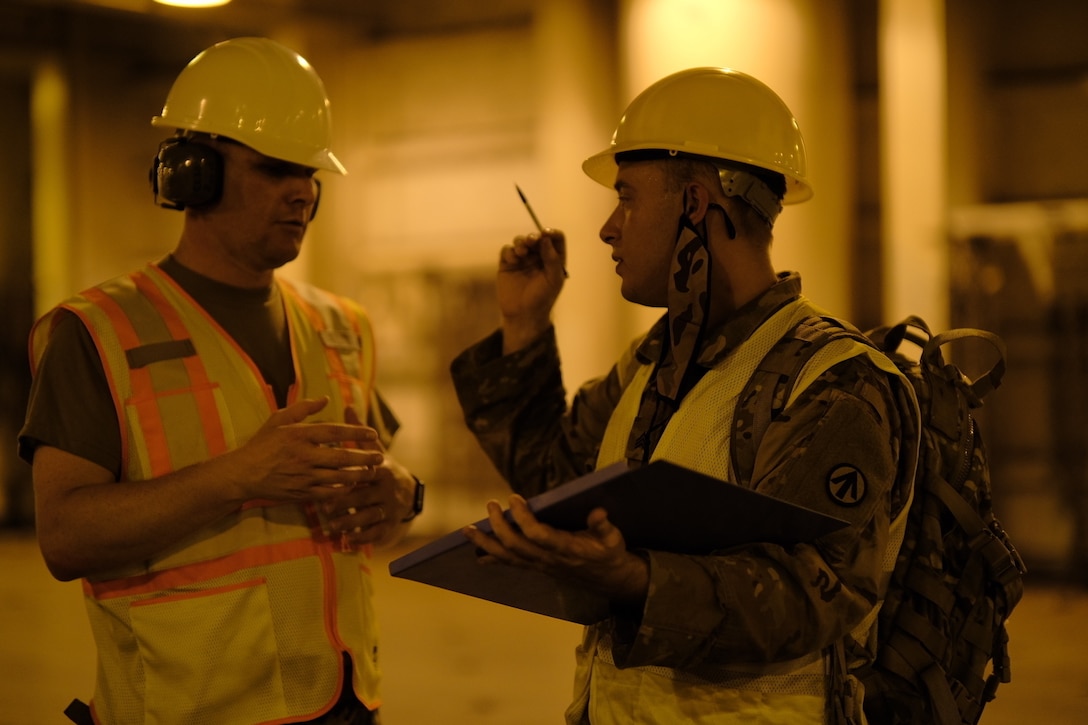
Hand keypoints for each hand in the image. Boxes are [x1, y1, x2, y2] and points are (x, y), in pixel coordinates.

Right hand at [221, 397, 383, 503]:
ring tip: (373, 472)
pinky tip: (353, 485)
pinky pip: (329, 493)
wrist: (243, 474)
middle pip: (343, 456)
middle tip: (380, 456)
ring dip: (359, 475)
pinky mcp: (302, 492)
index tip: (373, 433)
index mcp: (300, 435)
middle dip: (365, 457)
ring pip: (339, 477)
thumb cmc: (262, 444)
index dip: (356, 432)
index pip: (335, 431)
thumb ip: (303, 408)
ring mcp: (303, 476)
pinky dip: (343, 490)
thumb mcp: (279, 419)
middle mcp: (304, 456)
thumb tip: (326, 399)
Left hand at [320, 406, 416, 549]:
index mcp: (382, 471)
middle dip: (345, 504)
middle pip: (364, 497)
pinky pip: (376, 533)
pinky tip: (348, 538)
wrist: (408, 493)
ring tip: (332, 526)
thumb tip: (346, 405)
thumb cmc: (382, 469)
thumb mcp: (375, 450)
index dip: (349, 478)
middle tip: (324, 508)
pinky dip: (362, 537)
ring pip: (368, 517)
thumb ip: (359, 432)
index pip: (365, 474)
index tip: (329, 481)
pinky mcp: (389, 525)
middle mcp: (387, 490)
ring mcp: (389, 509)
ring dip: (350, 523)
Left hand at [462, 494, 648, 605]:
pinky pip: (511, 564)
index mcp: (567, 549)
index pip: (538, 535)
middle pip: (516, 546)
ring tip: (468, 530)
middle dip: (499, 526)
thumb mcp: (613, 538)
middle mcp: (549, 560)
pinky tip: (477, 554)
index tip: (515, 498)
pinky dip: (492, 557)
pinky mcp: (537, 567)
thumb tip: (598, 511)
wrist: (609, 579)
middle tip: (491, 504)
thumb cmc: (610, 553)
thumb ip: (604, 526)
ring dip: (486, 544)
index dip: (524, 518)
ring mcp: (540, 566)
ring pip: (508, 557)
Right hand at [497, 229, 565, 353]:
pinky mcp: (507, 264)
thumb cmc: (542, 299)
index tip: (546, 233)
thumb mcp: (553, 280)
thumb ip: (552, 259)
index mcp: (553, 259)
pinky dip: (509, 251)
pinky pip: (507, 250)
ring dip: (521, 242)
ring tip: (521, 252)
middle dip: (533, 236)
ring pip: (520, 241)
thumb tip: (546, 238)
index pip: (556, 240)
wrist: (523, 315)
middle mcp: (538, 256)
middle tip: (532, 241)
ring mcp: (522, 259)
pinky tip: (513, 260)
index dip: (552, 233)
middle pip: (536, 237)